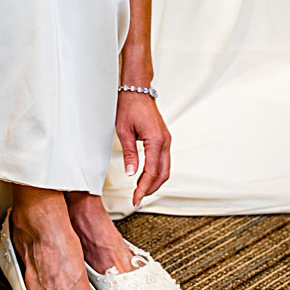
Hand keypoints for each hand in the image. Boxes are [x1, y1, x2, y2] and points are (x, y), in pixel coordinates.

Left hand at [116, 88, 170, 207]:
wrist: (137, 90)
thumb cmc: (129, 106)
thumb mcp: (123, 131)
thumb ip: (129, 154)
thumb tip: (131, 173)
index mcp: (156, 140)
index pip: (151, 171)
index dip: (143, 188)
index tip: (135, 199)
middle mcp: (165, 141)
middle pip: (163, 173)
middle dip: (150, 188)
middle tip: (137, 198)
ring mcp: (166, 140)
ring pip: (165, 168)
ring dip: (154, 181)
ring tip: (140, 190)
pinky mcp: (163, 139)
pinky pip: (164, 160)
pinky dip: (156, 171)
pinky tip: (145, 176)